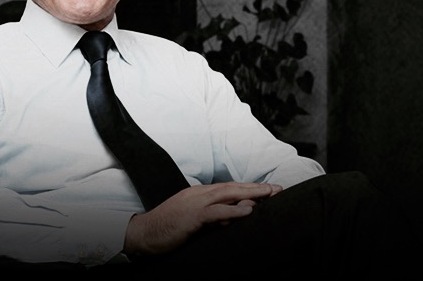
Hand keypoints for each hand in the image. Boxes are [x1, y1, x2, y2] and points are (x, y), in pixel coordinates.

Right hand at [123, 182, 280, 255]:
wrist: (144, 234)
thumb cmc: (168, 229)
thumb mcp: (194, 222)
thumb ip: (213, 219)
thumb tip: (232, 219)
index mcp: (198, 194)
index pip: (228, 189)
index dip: (249, 189)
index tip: (268, 191)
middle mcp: (199, 194)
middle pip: (232, 188)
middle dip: (256, 188)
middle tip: (278, 189)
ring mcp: (195, 203)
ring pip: (227, 195)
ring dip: (250, 194)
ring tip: (269, 194)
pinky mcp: (191, 216)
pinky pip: (216, 212)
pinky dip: (233, 211)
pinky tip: (248, 211)